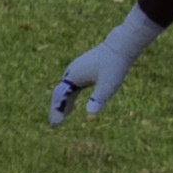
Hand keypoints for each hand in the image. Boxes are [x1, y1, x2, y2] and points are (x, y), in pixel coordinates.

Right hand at [48, 5, 163, 123]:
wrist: (120, 47)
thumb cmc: (114, 65)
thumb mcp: (108, 85)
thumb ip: (98, 98)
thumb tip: (90, 112)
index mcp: (74, 76)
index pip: (59, 97)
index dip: (56, 111)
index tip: (54, 125)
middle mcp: (71, 72)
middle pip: (59, 94)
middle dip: (56, 109)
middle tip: (53, 125)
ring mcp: (75, 69)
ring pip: (65, 90)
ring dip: (61, 104)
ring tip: (60, 119)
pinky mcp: (81, 69)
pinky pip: (71, 87)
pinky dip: (69, 98)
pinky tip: (71, 106)